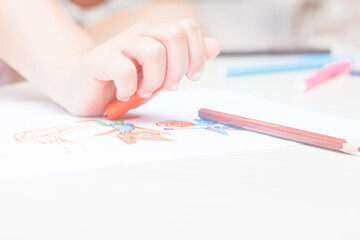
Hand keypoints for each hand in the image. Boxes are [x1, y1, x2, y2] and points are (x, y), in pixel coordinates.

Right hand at [61, 18, 219, 115]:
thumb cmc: (124, 82)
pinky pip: (124, 69)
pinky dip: (130, 88)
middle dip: (178, 67)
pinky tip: (124, 93)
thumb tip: (214, 46)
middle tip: (169, 86)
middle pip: (174, 35)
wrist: (84, 88)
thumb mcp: (161, 74)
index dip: (197, 53)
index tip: (192, 76)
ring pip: (153, 51)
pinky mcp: (100, 59)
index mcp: (155, 35)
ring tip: (144, 91)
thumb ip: (185, 60)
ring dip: (154, 80)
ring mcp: (118, 44)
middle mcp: (139, 34)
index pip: (188, 28)